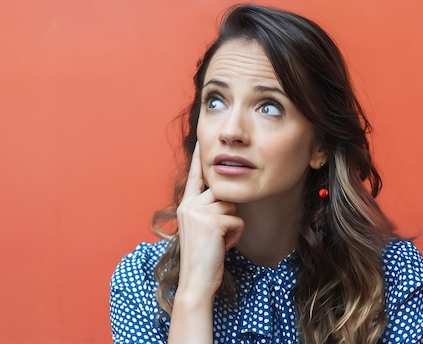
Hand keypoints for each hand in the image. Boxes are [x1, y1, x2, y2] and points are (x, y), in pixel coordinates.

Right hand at [175, 142, 244, 298]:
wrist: (196, 281)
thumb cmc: (203, 258)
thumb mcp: (201, 228)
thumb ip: (207, 210)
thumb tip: (224, 196)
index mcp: (185, 205)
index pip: (194, 176)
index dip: (198, 158)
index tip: (201, 141)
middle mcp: (189, 205)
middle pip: (222, 192)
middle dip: (228, 212)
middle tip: (217, 236)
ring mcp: (198, 212)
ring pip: (232, 206)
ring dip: (233, 225)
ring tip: (220, 241)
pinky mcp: (211, 222)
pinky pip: (237, 220)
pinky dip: (236, 234)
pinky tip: (223, 246)